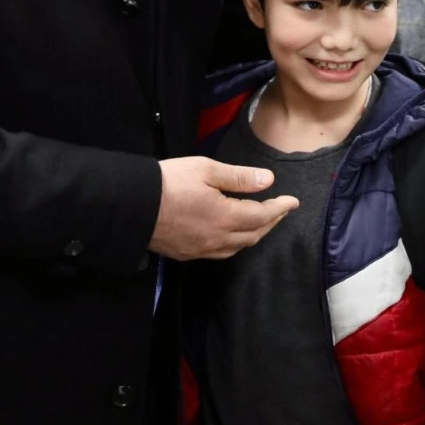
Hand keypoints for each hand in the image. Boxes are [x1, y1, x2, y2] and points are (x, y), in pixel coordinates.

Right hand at [150, 156, 298, 260]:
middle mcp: (217, 239)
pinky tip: (234, 236)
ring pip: (238, 247)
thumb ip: (239, 177)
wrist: (131, 207)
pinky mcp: (187, 254)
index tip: (294, 201)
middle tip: (281, 210)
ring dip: (255, 235)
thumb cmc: (169, 182)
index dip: (280, 208)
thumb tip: (269, 180)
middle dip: (271, 222)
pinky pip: (220, 252)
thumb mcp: (205, 169)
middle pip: (253, 235)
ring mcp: (202, 250)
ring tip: (262, 222)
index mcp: (225, 217)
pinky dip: (236, 244)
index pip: (262, 216)